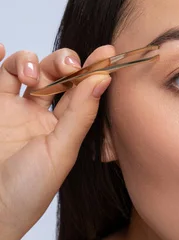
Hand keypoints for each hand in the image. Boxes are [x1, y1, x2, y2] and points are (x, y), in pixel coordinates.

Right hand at [0, 42, 115, 239]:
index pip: (82, 89)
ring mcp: (12, 109)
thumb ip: (80, 114)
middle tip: (67, 67)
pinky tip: (0, 49)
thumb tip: (103, 79)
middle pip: (54, 72)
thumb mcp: (60, 152)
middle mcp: (39, 114)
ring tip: (30, 77)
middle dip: (63, 61)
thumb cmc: (28, 190)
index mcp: (64, 126)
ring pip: (24, 68)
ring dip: (30, 60)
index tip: (107, 53)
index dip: (94, 68)